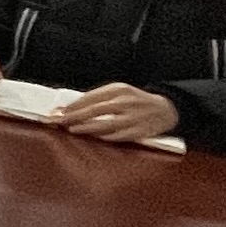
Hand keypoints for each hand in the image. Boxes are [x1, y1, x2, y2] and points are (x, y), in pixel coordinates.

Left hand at [48, 82, 180, 142]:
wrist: (166, 109)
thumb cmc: (136, 100)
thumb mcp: (119, 92)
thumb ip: (98, 98)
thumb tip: (72, 107)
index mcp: (119, 89)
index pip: (90, 97)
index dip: (73, 105)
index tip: (59, 111)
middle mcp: (126, 101)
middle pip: (95, 110)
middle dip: (75, 116)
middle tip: (60, 121)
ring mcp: (133, 117)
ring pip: (105, 124)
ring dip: (86, 128)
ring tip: (72, 129)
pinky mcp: (139, 131)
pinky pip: (119, 135)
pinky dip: (105, 137)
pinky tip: (94, 137)